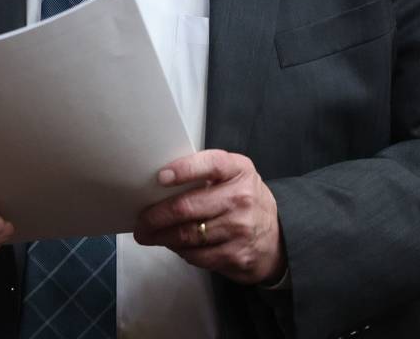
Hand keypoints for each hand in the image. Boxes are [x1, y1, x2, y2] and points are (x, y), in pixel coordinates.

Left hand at [133, 149, 285, 285]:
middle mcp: (241, 198)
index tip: (160, 177)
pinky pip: (197, 256)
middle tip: (141, 222)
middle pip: (188, 206)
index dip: (184, 170)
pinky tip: (175, 245)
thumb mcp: (234, 177)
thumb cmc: (245, 200)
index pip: (210, 164)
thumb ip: (205, 174)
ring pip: (187, 235)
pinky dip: (180, 251)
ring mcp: (240, 228)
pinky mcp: (236, 255)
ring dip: (162, 237)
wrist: (278, 237)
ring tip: (149, 235)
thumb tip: (159, 183)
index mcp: (239, 170)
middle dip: (156, 216)